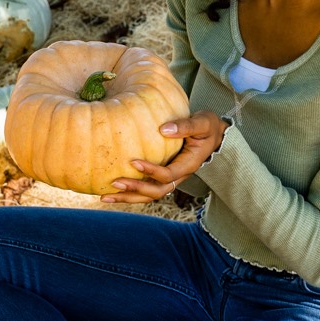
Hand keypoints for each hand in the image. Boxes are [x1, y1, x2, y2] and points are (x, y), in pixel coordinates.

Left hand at [101, 111, 228, 203]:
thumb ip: (185, 126)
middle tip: (115, 183)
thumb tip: (163, 129)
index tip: (133, 162)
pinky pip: (146, 188)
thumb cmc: (207, 127)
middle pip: (156, 191)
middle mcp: (179, 176)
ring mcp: (171, 178)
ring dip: (128, 197)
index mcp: (188, 165)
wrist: (214, 135)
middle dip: (135, 190)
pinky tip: (112, 190)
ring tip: (105, 196)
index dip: (151, 171)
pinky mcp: (164, 176)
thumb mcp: (202, 123)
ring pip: (150, 195)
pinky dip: (130, 192)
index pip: (168, 175)